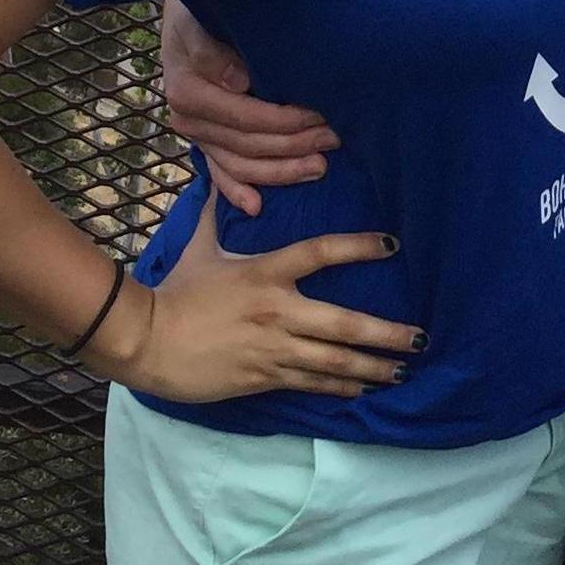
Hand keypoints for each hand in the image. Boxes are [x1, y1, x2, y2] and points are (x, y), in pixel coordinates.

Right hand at [107, 201, 422, 404]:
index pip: (322, 252)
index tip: (391, 245)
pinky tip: (362, 389)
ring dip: (371, 367)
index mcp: (266, 271)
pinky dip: (339, 386)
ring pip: (333, 360)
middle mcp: (278, 310)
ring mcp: (273, 348)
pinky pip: (310, 382)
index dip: (359, 246)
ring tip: (401, 369)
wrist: (147, 341)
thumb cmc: (177, 292)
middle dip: (385, 333)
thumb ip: (217, 212)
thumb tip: (218, 175)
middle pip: (344, 322)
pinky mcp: (262, 378)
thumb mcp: (200, 247)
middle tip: (418, 339)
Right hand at [160, 0, 338, 212]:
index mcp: (188, 91)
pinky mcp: (204, 140)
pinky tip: (257, 208)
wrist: (184, 13)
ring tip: (319, 168)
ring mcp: (197, 134)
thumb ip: (212, 50)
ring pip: (240, 165)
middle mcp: (189, 119)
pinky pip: (219, 173)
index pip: (245, 118)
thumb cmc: (200, 10)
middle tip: (334, 139)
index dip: (285, 122)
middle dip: (294, 146)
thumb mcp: (199, 19)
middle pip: (248, 145)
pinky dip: (236, 192)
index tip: (322, 115)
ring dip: (280, 172)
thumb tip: (238, 81)